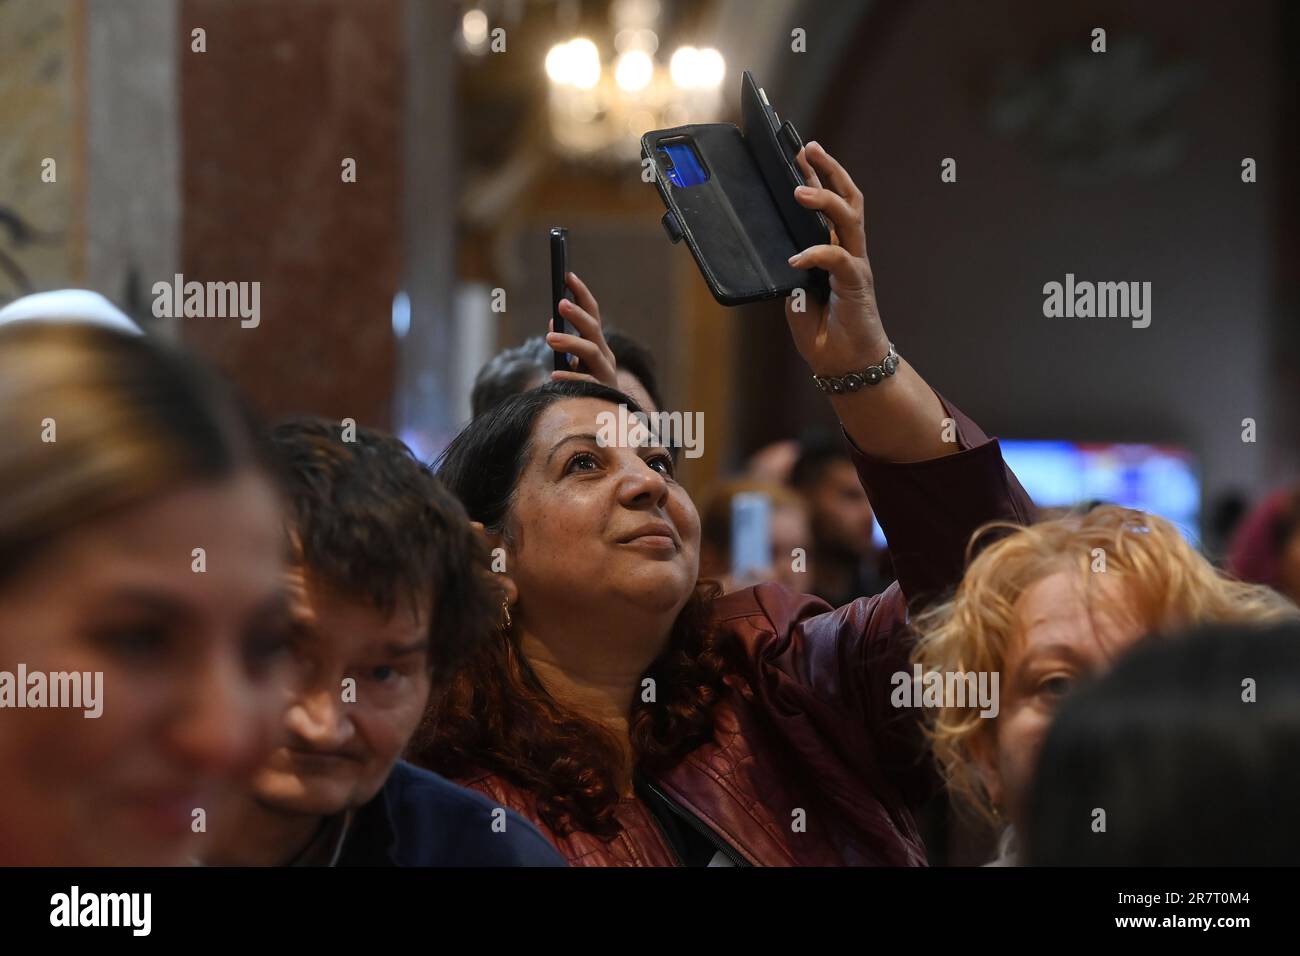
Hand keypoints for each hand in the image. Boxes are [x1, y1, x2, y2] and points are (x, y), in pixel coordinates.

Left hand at [545, 272, 618, 388]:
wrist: (605, 422)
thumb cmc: (584, 387)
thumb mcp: (573, 362)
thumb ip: (565, 344)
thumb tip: (552, 325)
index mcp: (598, 344)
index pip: (592, 313)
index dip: (581, 294)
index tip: (567, 275)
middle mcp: (605, 356)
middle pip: (593, 330)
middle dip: (578, 315)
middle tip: (559, 304)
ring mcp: (605, 375)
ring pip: (592, 352)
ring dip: (571, 342)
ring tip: (549, 338)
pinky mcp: (602, 394)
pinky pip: (587, 383)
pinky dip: (571, 378)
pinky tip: (554, 376)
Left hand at [784, 141, 889, 375]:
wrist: (846, 364)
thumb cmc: (824, 331)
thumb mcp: (795, 295)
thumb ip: (788, 271)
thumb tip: (771, 251)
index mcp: (835, 249)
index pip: (828, 204)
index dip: (816, 177)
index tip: (798, 151)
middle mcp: (849, 250)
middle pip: (847, 198)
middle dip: (828, 170)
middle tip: (807, 148)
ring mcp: (855, 265)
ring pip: (848, 219)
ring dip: (824, 201)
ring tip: (799, 191)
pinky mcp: (857, 284)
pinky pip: (838, 259)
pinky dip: (816, 254)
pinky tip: (796, 258)